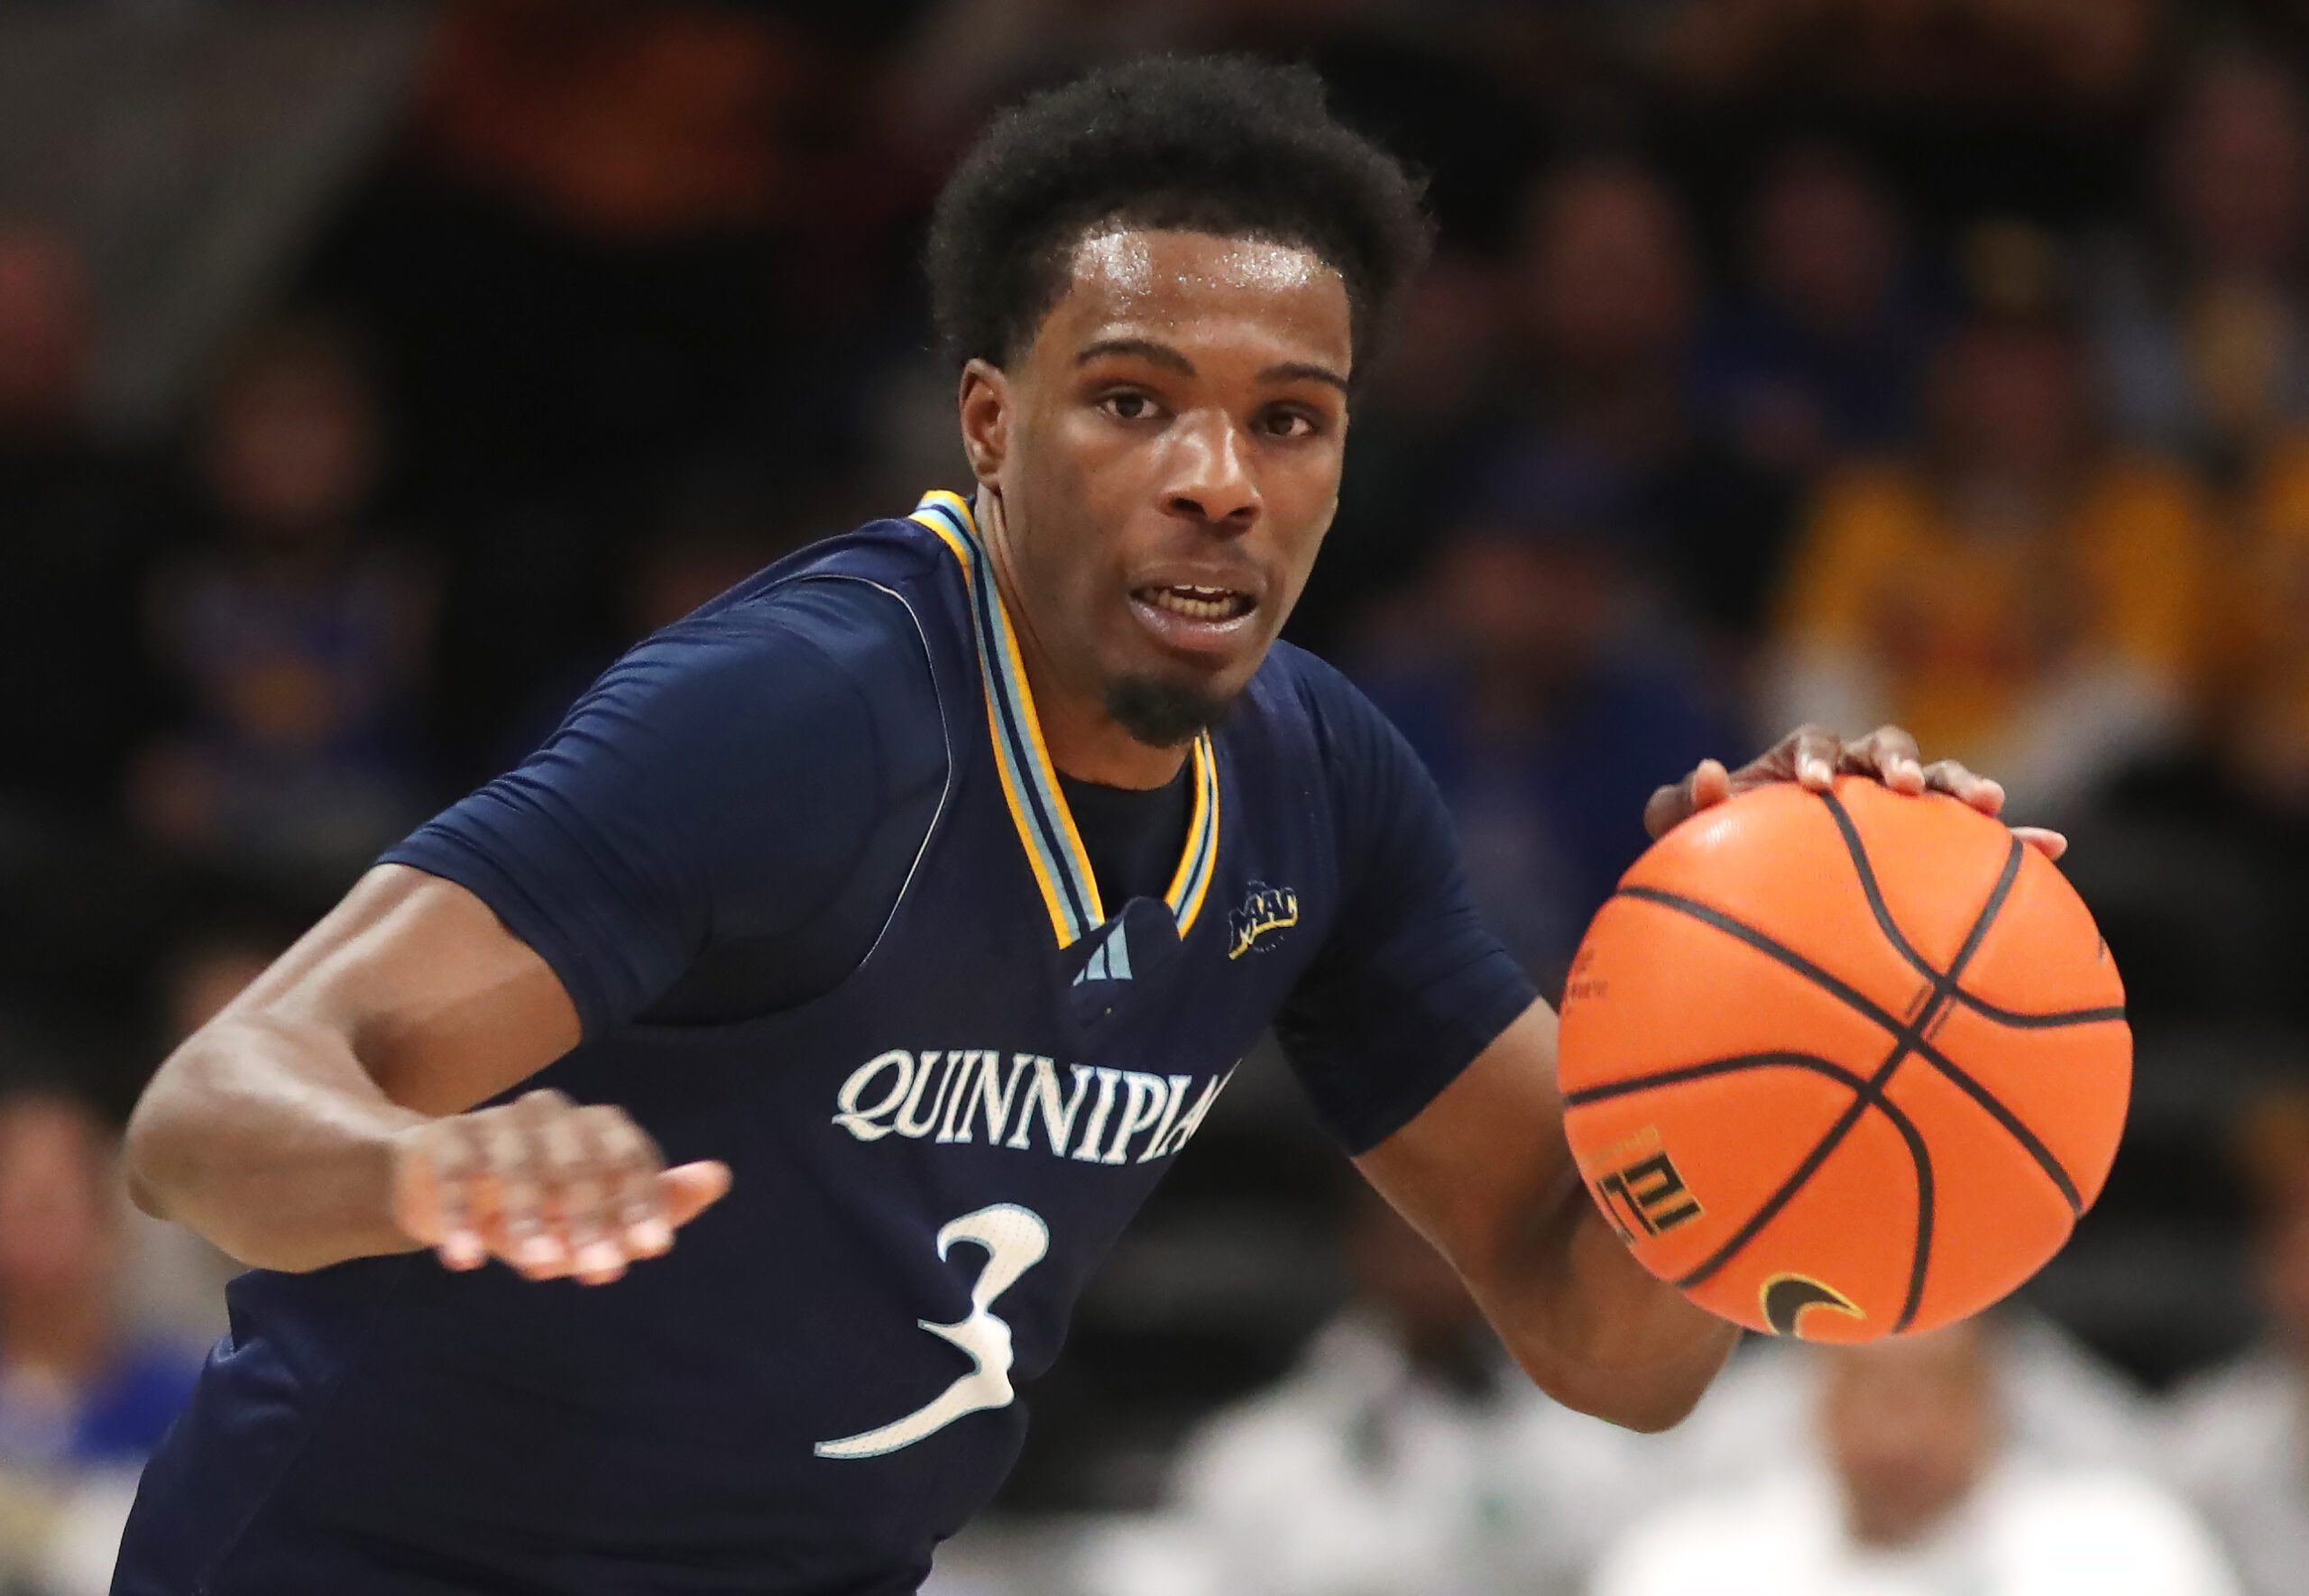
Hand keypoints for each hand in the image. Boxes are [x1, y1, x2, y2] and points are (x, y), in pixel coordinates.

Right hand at [388, 1088, 730, 1283]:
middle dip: (595, 1220)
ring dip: (532, 1219)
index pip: (631, 1159)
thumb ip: (657, 1202)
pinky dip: (462, 1215)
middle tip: (601, 1270)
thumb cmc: (537, 1204)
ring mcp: (497, 1121)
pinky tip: (466, 1259)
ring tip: (541, 1266)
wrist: (438, 1188)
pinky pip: (457, 1172)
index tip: (651, 1248)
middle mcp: (553, 1114)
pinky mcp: (446, 1137)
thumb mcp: (596, 1213)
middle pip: (580, 1164)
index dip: (644, 1203)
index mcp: (599, 1127)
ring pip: (521, 1165)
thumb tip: (720, 1176)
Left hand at [1642, 723, 2067, 860]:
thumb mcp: (1689, 833)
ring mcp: (1901, 807)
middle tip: (1905, 787)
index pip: (1814, 742)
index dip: (1817, 755)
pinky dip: (2017, 837)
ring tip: (1992, 803)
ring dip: (1963, 785)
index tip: (1813, 784)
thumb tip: (1708, 770)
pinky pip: (1982, 837)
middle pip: (1888, 746)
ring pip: (1941, 780)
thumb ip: (1682, 803)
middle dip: (1900, 760)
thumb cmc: (1723, 851)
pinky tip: (2054, 850)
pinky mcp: (1937, 843)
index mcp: (1804, 760)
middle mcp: (1857, 772)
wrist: (1759, 890)